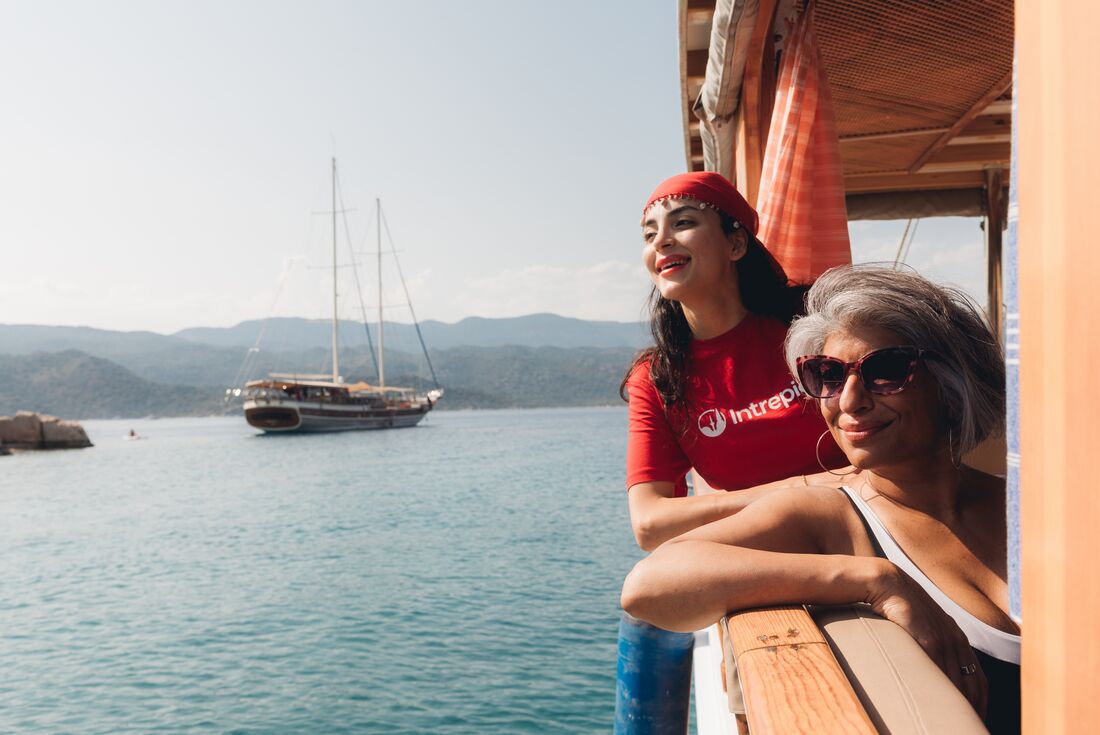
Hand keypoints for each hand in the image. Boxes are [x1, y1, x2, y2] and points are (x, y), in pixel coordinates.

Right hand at [865, 560, 987, 716]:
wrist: (887, 583)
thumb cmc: (899, 607)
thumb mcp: (921, 627)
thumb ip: (930, 647)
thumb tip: (928, 673)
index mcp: (958, 639)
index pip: (979, 681)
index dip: (980, 704)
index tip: (975, 720)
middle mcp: (957, 640)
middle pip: (973, 686)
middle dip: (973, 709)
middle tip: (965, 726)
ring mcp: (945, 638)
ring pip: (958, 682)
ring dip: (957, 706)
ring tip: (949, 723)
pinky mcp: (929, 637)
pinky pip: (941, 670)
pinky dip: (942, 691)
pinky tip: (936, 705)